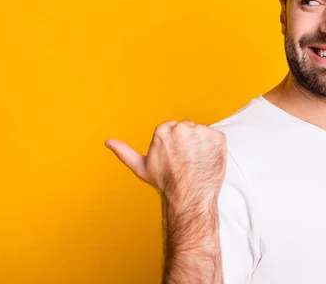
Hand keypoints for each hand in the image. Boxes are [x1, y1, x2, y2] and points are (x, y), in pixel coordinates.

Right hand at [105, 120, 227, 206]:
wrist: (189, 198)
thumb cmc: (165, 183)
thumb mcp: (141, 167)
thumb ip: (124, 152)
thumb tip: (108, 141)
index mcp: (163, 129)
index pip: (172, 129)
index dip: (173, 144)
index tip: (174, 158)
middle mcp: (182, 127)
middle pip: (187, 128)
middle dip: (187, 141)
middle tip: (185, 161)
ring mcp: (201, 132)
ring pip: (201, 132)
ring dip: (201, 144)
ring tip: (195, 162)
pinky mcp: (218, 138)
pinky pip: (216, 137)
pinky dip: (214, 148)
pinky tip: (206, 161)